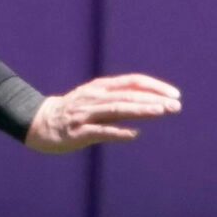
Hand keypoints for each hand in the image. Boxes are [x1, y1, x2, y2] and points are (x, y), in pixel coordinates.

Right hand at [24, 74, 181, 152]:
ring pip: (116, 109)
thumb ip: (121, 99)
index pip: (132, 82)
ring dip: (139, 110)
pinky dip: (117, 132)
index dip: (154, 86)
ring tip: (160, 112)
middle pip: (128, 96)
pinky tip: (134, 134)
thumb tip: (151, 101)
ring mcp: (86, 114)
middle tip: (176, 106)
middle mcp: (95, 97)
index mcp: (101, 87)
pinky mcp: (78, 132)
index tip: (175, 94)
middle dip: (153, 100)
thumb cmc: (74, 111)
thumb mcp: (97, 98)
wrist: (40, 122)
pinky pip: (100, 131)